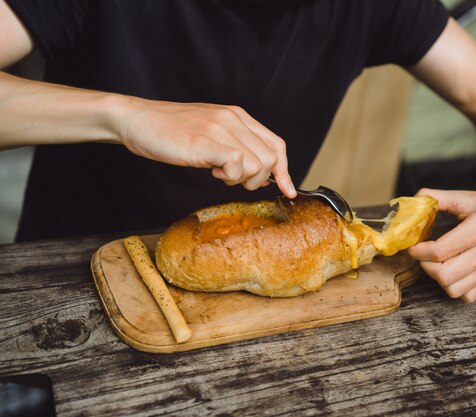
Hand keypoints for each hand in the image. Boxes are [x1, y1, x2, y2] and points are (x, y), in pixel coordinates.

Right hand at [113, 97, 295, 197]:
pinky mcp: (206, 141)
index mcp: (238, 116)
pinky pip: (237, 164)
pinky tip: (211, 171)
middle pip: (271, 158)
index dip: (285, 171)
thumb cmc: (171, 131)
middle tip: (234, 181)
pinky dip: (229, 177)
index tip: (288, 190)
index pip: (276, 145)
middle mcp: (234, 119)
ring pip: (258, 164)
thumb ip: (235, 146)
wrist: (137, 120)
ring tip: (218, 173)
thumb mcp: (210, 133)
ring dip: (242, 179)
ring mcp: (221, 129)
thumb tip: (259, 174)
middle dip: (259, 179)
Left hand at [408, 187, 475, 301]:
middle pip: (445, 275)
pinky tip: (452, 271)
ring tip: (436, 263)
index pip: (441, 250)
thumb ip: (437, 198)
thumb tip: (412, 202)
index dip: (420, 251)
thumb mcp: (467, 196)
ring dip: (438, 278)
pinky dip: (454, 287)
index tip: (414, 245)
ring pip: (454, 289)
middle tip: (423, 255)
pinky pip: (468, 295)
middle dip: (426, 266)